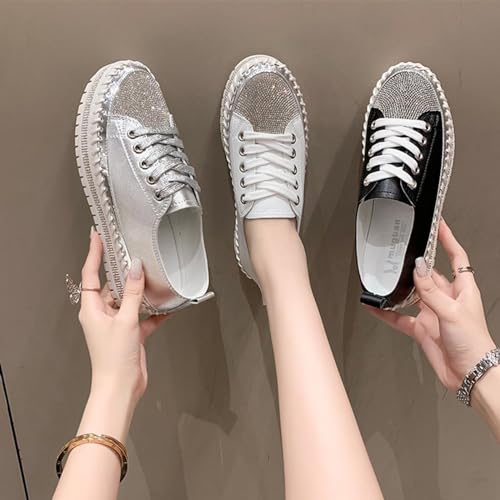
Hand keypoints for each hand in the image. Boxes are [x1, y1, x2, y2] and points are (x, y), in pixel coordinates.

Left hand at [78, 228, 167, 402]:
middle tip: (134, 254)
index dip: (93, 253)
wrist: (121, 388)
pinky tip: (168, 308)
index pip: (90, 274)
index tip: (96, 236)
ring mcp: (117, 324)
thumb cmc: (113, 359)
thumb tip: (135, 268)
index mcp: (92, 309)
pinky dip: (154, 312)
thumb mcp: (125, 321)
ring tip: (154, 278)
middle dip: (124, 272)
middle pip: (112, 286)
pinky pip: (143, 317)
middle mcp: (102, 314)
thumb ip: (132, 293)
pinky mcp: (131, 334)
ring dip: (141, 292)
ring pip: (130, 300)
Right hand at [367, 219, 495, 390]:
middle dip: (415, 263)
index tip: (438, 224)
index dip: (448, 239)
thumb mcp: (452, 311)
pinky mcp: (422, 329)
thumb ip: (431, 290)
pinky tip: (375, 307)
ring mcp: (433, 313)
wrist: (470, 375)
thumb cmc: (474, 343)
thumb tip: (418, 266)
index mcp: (463, 289)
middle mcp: (447, 298)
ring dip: (399, 288)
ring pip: (412, 294)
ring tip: (383, 278)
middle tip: (400, 251)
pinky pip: (400, 317)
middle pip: (429, 274)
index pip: (456, 257)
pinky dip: (387, 313)